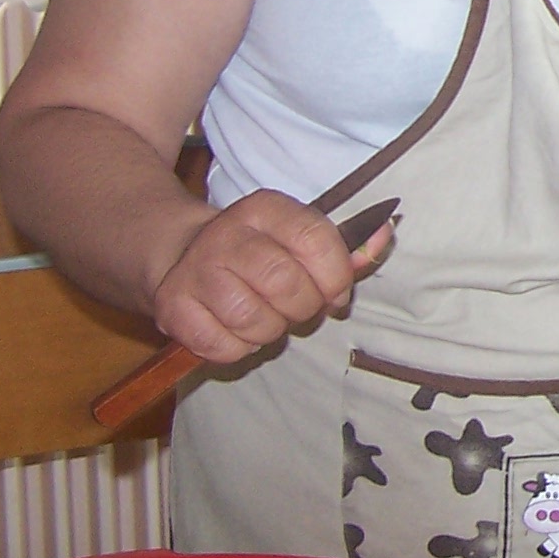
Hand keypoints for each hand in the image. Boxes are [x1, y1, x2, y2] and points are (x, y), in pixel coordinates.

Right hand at [150, 188, 395, 362]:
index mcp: (266, 209)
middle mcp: (227, 234)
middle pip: (285, 284)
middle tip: (297, 306)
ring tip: (265, 314)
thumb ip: (347, 245)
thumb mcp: (301, 237)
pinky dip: (238, 348)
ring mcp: (195, 270)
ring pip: (253, 319)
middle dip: (303, 307)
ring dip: (269, 330)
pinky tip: (235, 327)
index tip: (336, 293)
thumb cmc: (260, 251)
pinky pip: (223, 346)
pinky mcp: (172, 308)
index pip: (316, 240)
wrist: (181, 253)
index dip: (336, 277)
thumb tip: (386, 235)